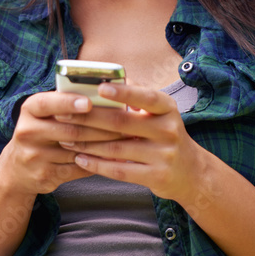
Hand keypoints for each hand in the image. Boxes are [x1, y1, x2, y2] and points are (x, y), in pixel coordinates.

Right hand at [0, 91, 127, 195]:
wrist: (18, 168)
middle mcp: (28, 131)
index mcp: (29, 110)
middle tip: (124, 124)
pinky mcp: (45, 175)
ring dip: (103, 146)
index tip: (89, 102)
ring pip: (77, 150)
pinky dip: (96, 163)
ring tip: (124, 140)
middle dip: (100, 127)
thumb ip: (66, 103)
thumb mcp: (44, 114)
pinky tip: (111, 158)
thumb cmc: (41, 131)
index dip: (68, 103)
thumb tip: (104, 95)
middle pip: (69, 130)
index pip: (47, 103)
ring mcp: (35, 156)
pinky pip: (77, 168)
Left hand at [60, 83, 206, 202]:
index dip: (123, 93)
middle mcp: (168, 130)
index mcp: (167, 108)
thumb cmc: (164, 135)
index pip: (145, 97)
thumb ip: (137, 97)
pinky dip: (97, 165)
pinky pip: (120, 171)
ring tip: (65, 139)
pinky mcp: (157, 176)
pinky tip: (80, 159)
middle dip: (88, 119)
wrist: (192, 173)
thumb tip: (108, 79)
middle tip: (62, 115)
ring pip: (116, 148)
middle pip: (121, 123)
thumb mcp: (159, 113)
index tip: (100, 88)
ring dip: (87, 144)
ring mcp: (164, 155)